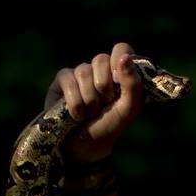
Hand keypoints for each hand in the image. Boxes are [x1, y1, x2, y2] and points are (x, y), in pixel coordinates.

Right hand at [45, 42, 142, 163]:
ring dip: (89, 100)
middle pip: (101, 60)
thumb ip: (132, 84)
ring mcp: (80, 73)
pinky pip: (68, 80)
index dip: (120, 62)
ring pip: (84, 72)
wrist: (84, 146)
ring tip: (90, 114)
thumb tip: (125, 57)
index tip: (119, 81)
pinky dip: (74, 102)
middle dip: (104, 87)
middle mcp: (100, 70)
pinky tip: (75, 114)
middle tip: (104, 105)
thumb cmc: (109, 126)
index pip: (122, 48)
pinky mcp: (62, 80)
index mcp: (119, 73)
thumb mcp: (128, 109)